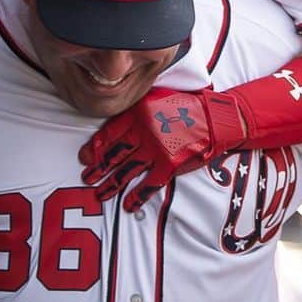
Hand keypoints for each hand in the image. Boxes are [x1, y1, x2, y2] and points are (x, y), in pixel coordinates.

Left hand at [80, 88, 245, 210]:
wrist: (216, 118)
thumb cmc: (187, 105)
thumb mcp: (157, 96)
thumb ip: (137, 107)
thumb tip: (116, 121)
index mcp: (139, 113)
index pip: (110, 132)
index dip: (95, 146)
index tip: (85, 156)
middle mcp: (144, 131)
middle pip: (114, 153)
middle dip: (98, 167)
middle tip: (86, 176)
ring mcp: (156, 150)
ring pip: (126, 170)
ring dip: (111, 184)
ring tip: (99, 193)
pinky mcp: (170, 165)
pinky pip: (149, 184)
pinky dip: (137, 197)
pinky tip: (128, 206)